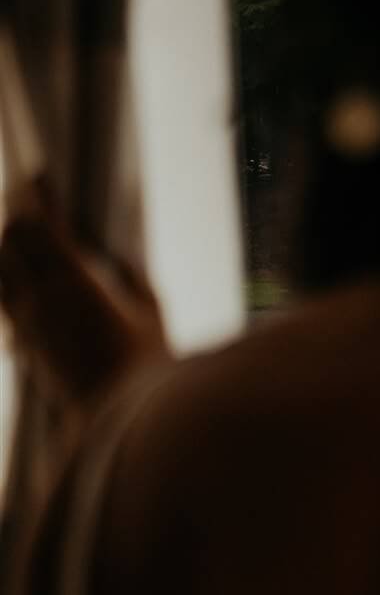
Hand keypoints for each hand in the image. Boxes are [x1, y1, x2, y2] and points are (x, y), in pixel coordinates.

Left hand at [0, 203, 167, 405]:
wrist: (118, 418)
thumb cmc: (146, 360)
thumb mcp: (150, 307)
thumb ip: (128, 273)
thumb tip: (114, 252)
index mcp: (72, 282)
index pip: (38, 226)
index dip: (37, 197)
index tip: (43, 176)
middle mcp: (39, 300)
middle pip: (8, 244)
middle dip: (17, 217)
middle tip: (31, 202)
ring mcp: (27, 324)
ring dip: (9, 250)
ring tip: (26, 239)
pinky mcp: (25, 346)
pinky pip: (6, 302)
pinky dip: (11, 282)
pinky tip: (26, 281)